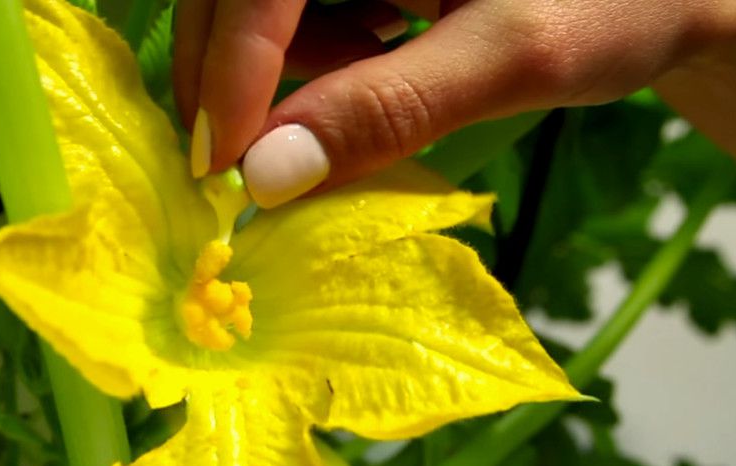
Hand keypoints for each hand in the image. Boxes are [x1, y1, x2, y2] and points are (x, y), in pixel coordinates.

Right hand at [174, 0, 735, 257]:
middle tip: (248, 166)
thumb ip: (389, 109)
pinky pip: (304, 7)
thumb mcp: (512, 58)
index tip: (222, 170)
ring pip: (264, 6)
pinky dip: (318, 50)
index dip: (229, 71)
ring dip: (282, 67)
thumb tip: (269, 179)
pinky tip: (377, 55)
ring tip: (357, 93)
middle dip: (240, 77)